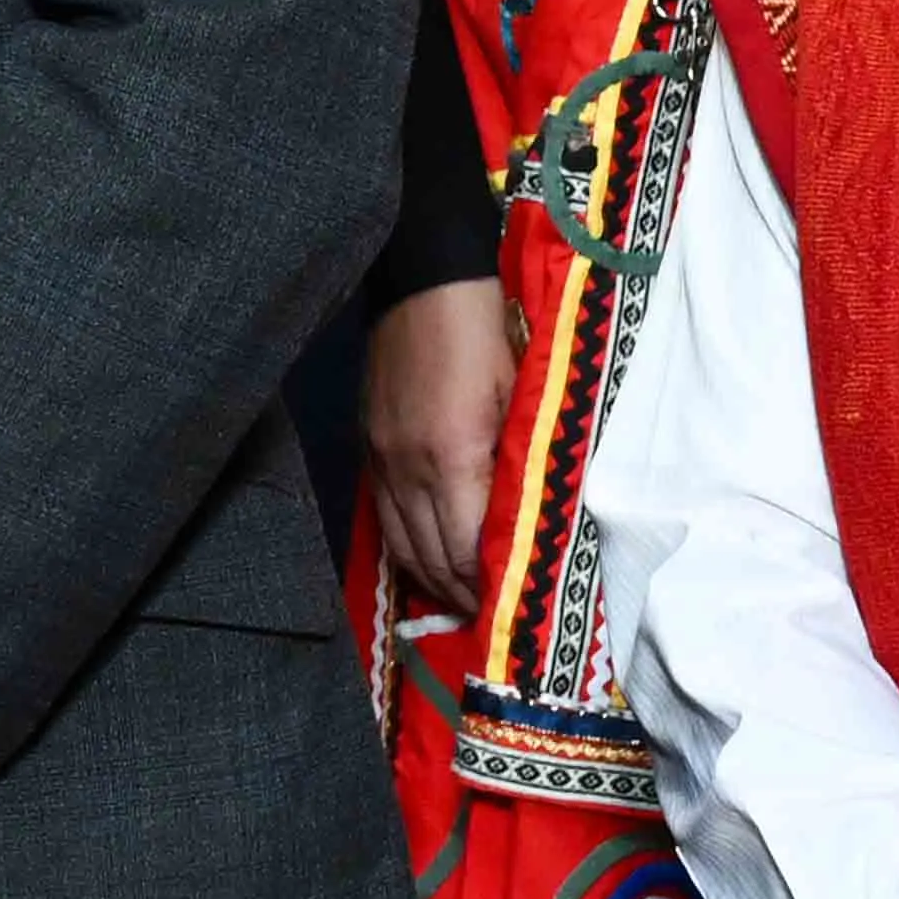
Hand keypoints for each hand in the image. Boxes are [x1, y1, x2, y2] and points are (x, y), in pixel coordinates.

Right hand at [361, 279, 514, 617]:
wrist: (424, 280)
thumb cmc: (488, 332)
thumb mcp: (523, 396)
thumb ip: (520, 463)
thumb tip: (530, 520)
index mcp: (454, 456)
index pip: (469, 548)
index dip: (490, 587)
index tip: (513, 609)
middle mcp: (409, 469)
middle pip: (433, 557)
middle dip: (463, 596)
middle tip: (491, 618)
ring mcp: (382, 460)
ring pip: (402, 544)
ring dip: (432, 580)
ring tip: (460, 600)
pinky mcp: (368, 447)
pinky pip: (384, 517)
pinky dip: (405, 548)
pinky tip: (425, 559)